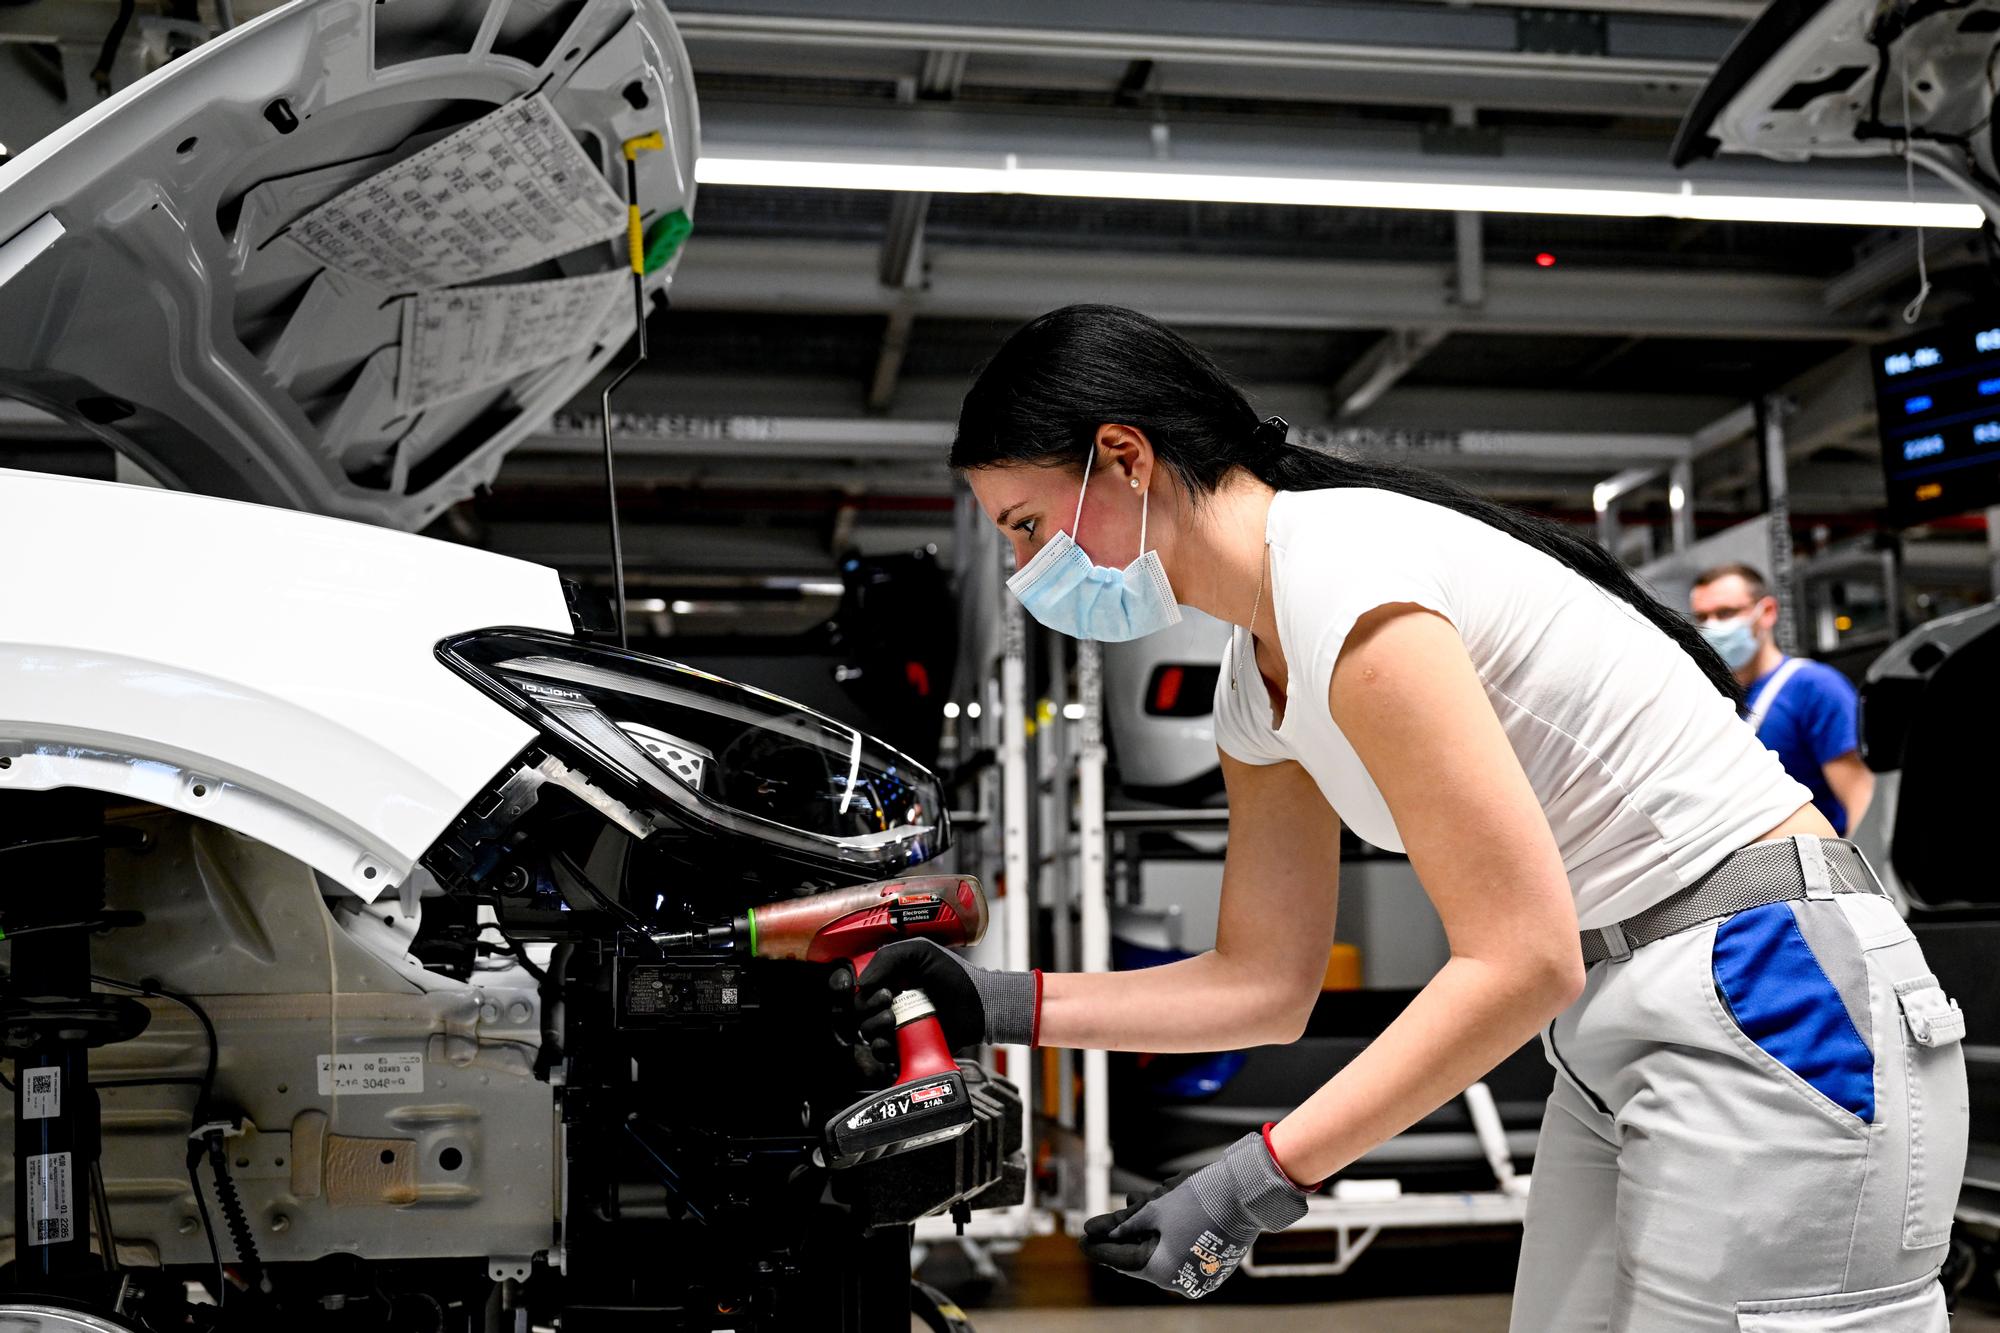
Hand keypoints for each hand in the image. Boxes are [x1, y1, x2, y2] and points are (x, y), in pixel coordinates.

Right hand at [850, 939, 1037, 1067]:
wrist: (978, 1005)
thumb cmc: (955, 976)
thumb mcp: (920, 951)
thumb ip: (888, 957)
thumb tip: (861, 983)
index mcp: (889, 977)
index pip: (858, 985)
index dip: (856, 988)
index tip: (870, 987)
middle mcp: (889, 1001)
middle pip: (857, 1009)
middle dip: (867, 1006)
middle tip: (890, 1000)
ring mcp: (896, 1025)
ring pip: (865, 1031)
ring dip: (874, 1025)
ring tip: (894, 1019)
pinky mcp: (904, 1046)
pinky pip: (880, 1052)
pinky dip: (881, 1047)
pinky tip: (891, 1040)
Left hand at [1080, 1131, 1309, 1298]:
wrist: (1244, 1193)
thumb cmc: (1199, 1200)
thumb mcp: (1155, 1209)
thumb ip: (1128, 1225)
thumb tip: (1107, 1234)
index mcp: (1162, 1270)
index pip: (1123, 1260)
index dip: (1100, 1249)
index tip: (1082, 1242)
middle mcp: (1178, 1278)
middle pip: (1140, 1256)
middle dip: (1120, 1239)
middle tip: (1097, 1232)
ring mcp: (1196, 1272)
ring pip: (1159, 1250)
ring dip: (1141, 1232)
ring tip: (1124, 1212)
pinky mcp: (1208, 1262)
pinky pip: (1177, 1249)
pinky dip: (1163, 1234)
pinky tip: (1150, 1216)